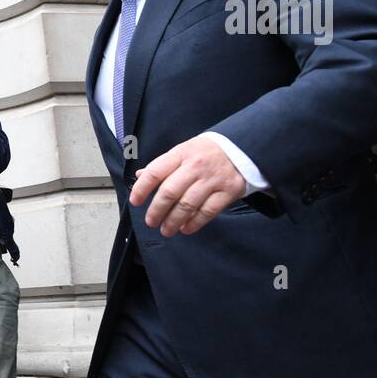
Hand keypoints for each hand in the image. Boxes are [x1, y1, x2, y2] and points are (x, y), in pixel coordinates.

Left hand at [130, 136, 246, 235]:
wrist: (242, 147)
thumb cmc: (206, 152)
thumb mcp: (183, 151)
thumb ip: (162, 165)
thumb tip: (140, 176)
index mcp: (181, 153)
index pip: (155, 172)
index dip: (141, 189)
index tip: (135, 202)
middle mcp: (196, 166)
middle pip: (169, 192)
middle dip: (156, 211)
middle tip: (151, 222)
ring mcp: (213, 179)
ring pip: (187, 205)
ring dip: (173, 221)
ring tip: (166, 230)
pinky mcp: (228, 191)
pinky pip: (207, 212)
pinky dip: (194, 223)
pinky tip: (185, 228)